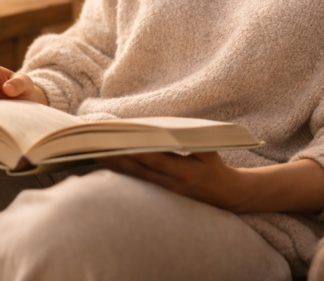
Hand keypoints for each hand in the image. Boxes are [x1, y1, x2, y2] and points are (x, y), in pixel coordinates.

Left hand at [97, 153, 323, 213]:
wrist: (230, 196)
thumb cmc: (218, 166)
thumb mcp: (209, 149)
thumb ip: (188, 139)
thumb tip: (164, 127)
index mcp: (184, 172)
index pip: (153, 160)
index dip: (133, 151)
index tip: (115, 141)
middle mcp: (172, 185)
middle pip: (137, 171)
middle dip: (115, 159)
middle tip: (93, 147)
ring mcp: (166, 192)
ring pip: (134, 179)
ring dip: (114, 167)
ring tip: (95, 154)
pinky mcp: (163, 195)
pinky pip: (139, 183)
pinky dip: (124, 173)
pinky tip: (110, 165)